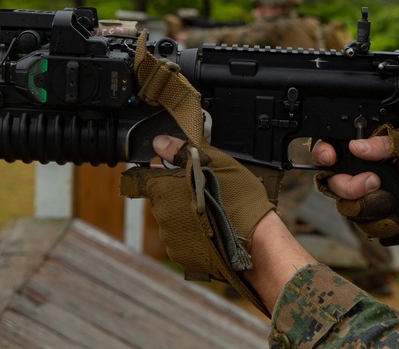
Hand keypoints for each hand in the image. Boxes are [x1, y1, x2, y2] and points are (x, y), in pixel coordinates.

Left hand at [120, 134, 274, 313]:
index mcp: (164, 189)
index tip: (168, 172)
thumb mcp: (214, 162)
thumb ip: (182, 150)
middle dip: (176, 194)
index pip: (143, 179)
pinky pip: (181, 240)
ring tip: (211, 211)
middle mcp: (161, 215)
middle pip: (161, 199)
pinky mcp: (181, 255)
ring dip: (185, 215)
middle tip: (202, 191)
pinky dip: (192, 234)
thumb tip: (160, 142)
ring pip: (172, 220)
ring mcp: (170, 238)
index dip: (156, 174)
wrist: (255, 238)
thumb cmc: (238, 197)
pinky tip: (211, 227)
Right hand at [313, 124, 398, 241]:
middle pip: (332, 181)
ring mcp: (365, 198)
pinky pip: (362, 226)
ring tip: (393, 201)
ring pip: (345, 206)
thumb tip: (357, 146)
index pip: (332, 147)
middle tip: (374, 182)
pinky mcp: (372, 220)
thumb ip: (389, 143)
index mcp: (368, 150)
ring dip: (370, 206)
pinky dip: (380, 223)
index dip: (323, 152)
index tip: (330, 158)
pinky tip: (396, 216)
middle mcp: (361, 173)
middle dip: (350, 185)